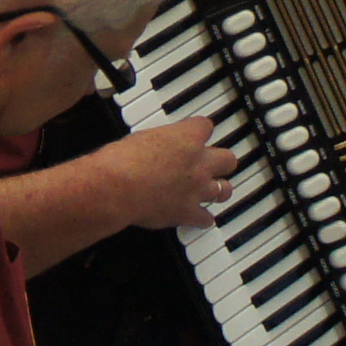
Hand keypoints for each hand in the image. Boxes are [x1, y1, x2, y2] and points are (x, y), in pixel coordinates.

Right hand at [95, 116, 236, 229]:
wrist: (117, 188)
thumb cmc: (122, 161)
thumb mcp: (140, 137)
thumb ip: (157, 141)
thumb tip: (155, 146)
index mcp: (187, 138)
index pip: (206, 126)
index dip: (199, 131)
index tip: (195, 133)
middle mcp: (198, 163)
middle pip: (228, 159)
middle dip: (221, 162)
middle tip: (213, 163)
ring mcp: (197, 189)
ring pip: (225, 190)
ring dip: (219, 189)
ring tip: (213, 190)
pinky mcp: (188, 213)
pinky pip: (206, 219)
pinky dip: (202, 218)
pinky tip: (197, 217)